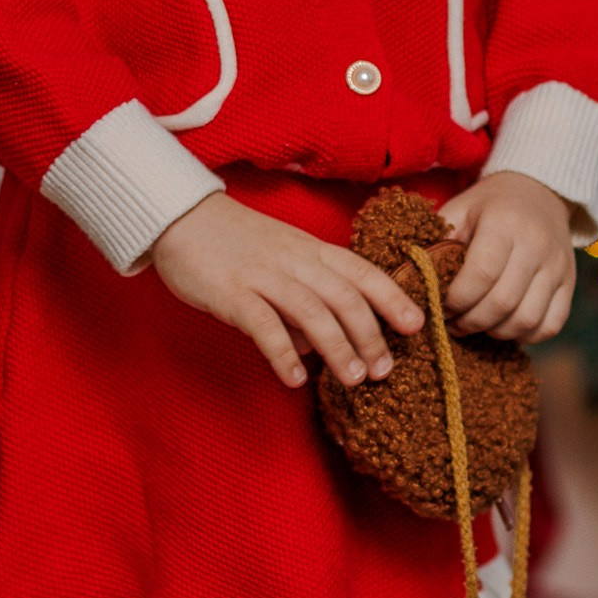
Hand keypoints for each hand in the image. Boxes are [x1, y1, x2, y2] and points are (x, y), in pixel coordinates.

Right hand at [151, 194, 422, 391]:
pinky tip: (295, 379)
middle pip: (344, 296)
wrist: (180, 217)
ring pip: (312, 311)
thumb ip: (304, 301)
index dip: (392, 297)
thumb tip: (321, 349)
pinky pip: (263, 324)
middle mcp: (294, 260)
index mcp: (311, 250)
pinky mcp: (231, 292)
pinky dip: (282, 352)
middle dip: (370, 335)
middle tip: (384, 371)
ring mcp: (263, 275)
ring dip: (338, 348)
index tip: (417, 325)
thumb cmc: (234, 244)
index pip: (361, 272)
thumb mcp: (281, 263)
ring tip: (353, 381)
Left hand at [435, 170, 575, 343]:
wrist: (540, 192)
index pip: (481, 274)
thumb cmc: (489, 206)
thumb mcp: (460, 210)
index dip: (456, 299)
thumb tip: (413, 280)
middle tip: (452, 322)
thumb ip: (438, 241)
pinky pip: (551, 324)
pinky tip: (505, 326)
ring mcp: (557, 266)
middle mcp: (536, 245)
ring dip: (495, 332)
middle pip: (502, 303)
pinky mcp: (569, 283)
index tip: (441, 305)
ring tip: (477, 324)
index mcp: (505, 223)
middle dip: (470, 321)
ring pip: (527, 320)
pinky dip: (526, 336)